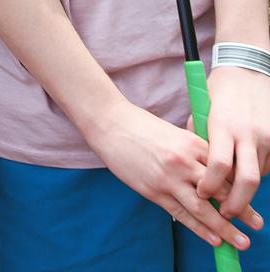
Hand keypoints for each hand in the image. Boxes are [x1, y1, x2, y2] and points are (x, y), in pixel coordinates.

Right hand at [89, 98, 258, 249]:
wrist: (110, 123)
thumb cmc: (141, 126)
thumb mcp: (173, 133)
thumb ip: (192, 151)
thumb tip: (212, 173)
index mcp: (192, 143)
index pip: (225, 169)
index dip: (241, 187)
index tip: (252, 200)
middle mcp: (184, 161)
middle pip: (220, 190)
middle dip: (241, 210)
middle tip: (258, 225)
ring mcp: (168, 177)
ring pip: (203, 208)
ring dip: (225, 228)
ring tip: (242, 242)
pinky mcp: (153, 190)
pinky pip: (181, 214)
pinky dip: (199, 229)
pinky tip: (213, 239)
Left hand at [195, 65, 269, 220]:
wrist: (247, 69)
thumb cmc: (219, 90)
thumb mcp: (202, 110)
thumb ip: (199, 137)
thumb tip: (193, 167)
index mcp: (222, 125)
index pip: (218, 166)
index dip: (210, 186)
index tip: (202, 195)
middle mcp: (247, 133)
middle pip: (246, 181)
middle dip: (237, 203)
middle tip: (226, 213)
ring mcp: (266, 136)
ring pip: (258, 175)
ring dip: (245, 186)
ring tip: (232, 186)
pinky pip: (268, 165)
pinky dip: (257, 170)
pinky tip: (246, 166)